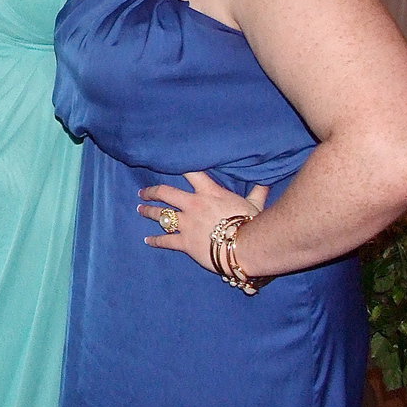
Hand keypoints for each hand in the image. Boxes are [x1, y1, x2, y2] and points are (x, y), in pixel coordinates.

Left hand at [137, 171, 268, 273]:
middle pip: (165, 193)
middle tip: (142, 192)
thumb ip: (257, 191)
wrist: (246, 247)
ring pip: (160, 215)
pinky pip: (165, 241)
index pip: (190, 172)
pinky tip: (147, 240)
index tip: (165, 160)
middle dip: (151, 191)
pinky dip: (155, 241)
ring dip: (148, 212)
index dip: (177, 165)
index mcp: (209, 192)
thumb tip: (266, 180)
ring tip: (140, 209)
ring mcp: (186, 223)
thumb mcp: (255, 204)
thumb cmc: (251, 223)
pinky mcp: (184, 242)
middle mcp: (193, 204)